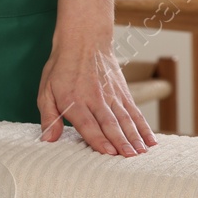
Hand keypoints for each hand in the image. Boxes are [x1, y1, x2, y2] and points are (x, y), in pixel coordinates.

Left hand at [37, 29, 158, 155]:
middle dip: (120, 141)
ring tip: (142, 152)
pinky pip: (135, 112)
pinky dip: (143, 126)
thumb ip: (48, 116)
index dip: (98, 138)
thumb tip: (47, 139)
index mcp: (74, 100)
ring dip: (135, 136)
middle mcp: (95, 98)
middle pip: (110, 123)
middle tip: (130, 157)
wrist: (84, 40)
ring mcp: (112, 95)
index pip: (87, 123)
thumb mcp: (46, 90)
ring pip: (125, 118)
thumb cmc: (62, 68)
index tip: (108, 152)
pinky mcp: (123, 93)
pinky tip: (151, 140)